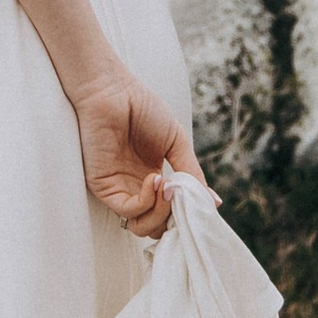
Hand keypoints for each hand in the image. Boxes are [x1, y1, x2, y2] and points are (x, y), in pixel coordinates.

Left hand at [73, 66, 198, 236]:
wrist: (113, 90)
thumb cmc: (143, 109)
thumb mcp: (177, 144)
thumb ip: (192, 174)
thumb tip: (213, 203)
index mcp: (154, 180)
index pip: (170, 214)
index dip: (185, 215)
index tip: (200, 204)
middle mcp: (136, 189)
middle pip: (157, 227)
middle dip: (175, 219)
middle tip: (184, 197)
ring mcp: (120, 190)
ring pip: (141, 226)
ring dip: (162, 212)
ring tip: (169, 186)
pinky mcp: (103, 187)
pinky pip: (127, 210)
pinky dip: (146, 201)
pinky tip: (155, 179)